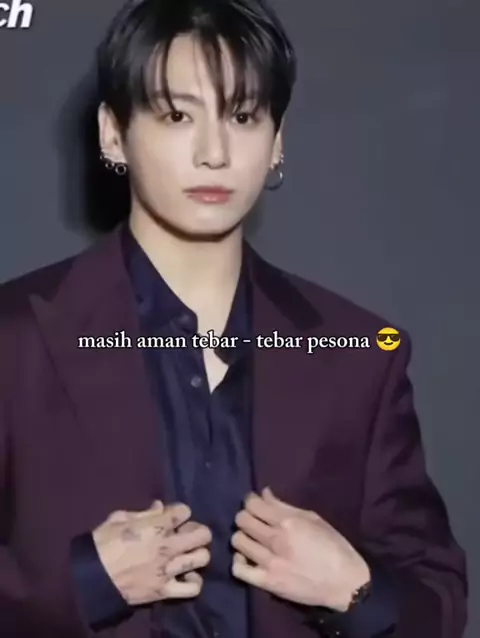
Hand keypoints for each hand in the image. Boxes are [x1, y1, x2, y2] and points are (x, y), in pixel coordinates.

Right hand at [93, 500, 211, 605]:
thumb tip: (159, 506)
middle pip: (203, 534)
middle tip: (184, 535)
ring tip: (187, 555)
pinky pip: (192, 588)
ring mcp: (168, 569)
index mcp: (157, 525)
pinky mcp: (164, 590)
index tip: (172, 517)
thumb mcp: (120, 518)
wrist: (92, 576)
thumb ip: (144, 512)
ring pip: (202, 558)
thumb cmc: (103, 542)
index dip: (179, 512)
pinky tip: (185, 577)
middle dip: (197, 531)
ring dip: (197, 554)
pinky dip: (193, 582)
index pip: (185, 510)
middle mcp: (168, 546)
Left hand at [231, 488, 369, 610]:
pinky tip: (246, 559)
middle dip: (245, 516)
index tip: (254, 503)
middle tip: (253, 520)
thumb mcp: (314, 519)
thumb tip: (264, 493)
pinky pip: (239, 570)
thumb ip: (285, 506)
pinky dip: (238, 562)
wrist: (346, 584)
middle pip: (242, 520)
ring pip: (238, 541)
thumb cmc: (334, 546)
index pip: (253, 504)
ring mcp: (270, 562)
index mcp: (289, 522)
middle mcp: (276, 540)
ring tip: (251, 539)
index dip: (250, 501)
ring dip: (243, 537)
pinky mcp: (268, 583)